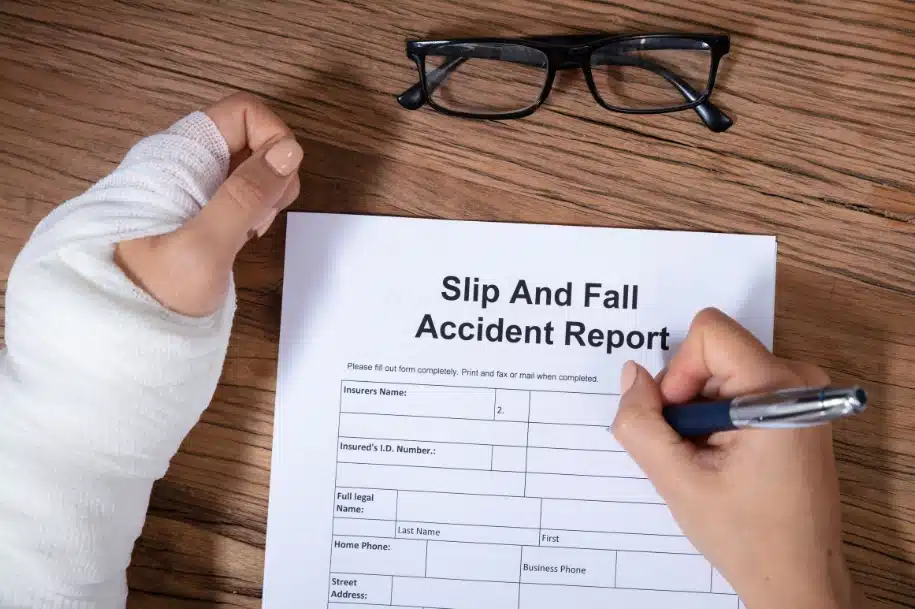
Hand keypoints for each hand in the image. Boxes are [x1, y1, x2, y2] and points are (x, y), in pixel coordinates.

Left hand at [115, 93, 302, 315]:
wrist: (123, 337)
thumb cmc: (155, 294)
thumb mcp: (204, 245)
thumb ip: (245, 196)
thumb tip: (289, 149)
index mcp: (177, 158)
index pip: (241, 112)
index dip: (272, 137)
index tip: (278, 184)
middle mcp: (185, 165)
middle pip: (250, 136)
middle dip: (273, 170)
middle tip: (263, 216)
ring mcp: (194, 190)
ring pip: (250, 166)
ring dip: (267, 193)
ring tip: (251, 231)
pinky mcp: (202, 215)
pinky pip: (241, 194)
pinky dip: (256, 210)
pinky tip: (246, 238)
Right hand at [612, 308, 859, 608]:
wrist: (797, 578)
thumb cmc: (747, 535)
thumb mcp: (677, 480)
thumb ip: (641, 423)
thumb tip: (631, 375)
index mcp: (779, 389)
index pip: (709, 332)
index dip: (679, 371)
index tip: (681, 420)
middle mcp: (798, 380)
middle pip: (712, 353)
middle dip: (686, 396)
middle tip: (689, 448)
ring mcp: (800, 394)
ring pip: (719, 373)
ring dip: (698, 413)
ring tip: (708, 460)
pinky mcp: (794, 409)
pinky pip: (736, 390)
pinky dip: (715, 419)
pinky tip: (722, 459)